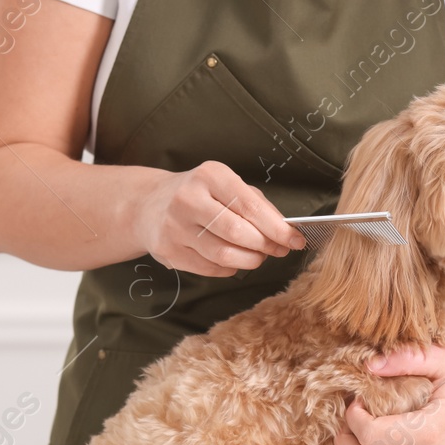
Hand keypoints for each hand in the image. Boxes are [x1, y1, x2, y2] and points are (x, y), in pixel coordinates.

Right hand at [132, 161, 305, 276]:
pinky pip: (211, 268)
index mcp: (209, 176)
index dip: (277, 228)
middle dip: (265, 246)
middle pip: (238, 233)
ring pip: (224, 255)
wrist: (149, 205)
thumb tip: (286, 230)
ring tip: (257, 256)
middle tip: (277, 250)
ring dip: (250, 260)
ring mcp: (175, 227)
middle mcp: (188, 199)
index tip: (295, 240)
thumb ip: (257, 204)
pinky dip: (230, 268)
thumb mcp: (226, 185)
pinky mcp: (169, 251)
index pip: (250, 206)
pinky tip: (233, 260)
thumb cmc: (199, 194)